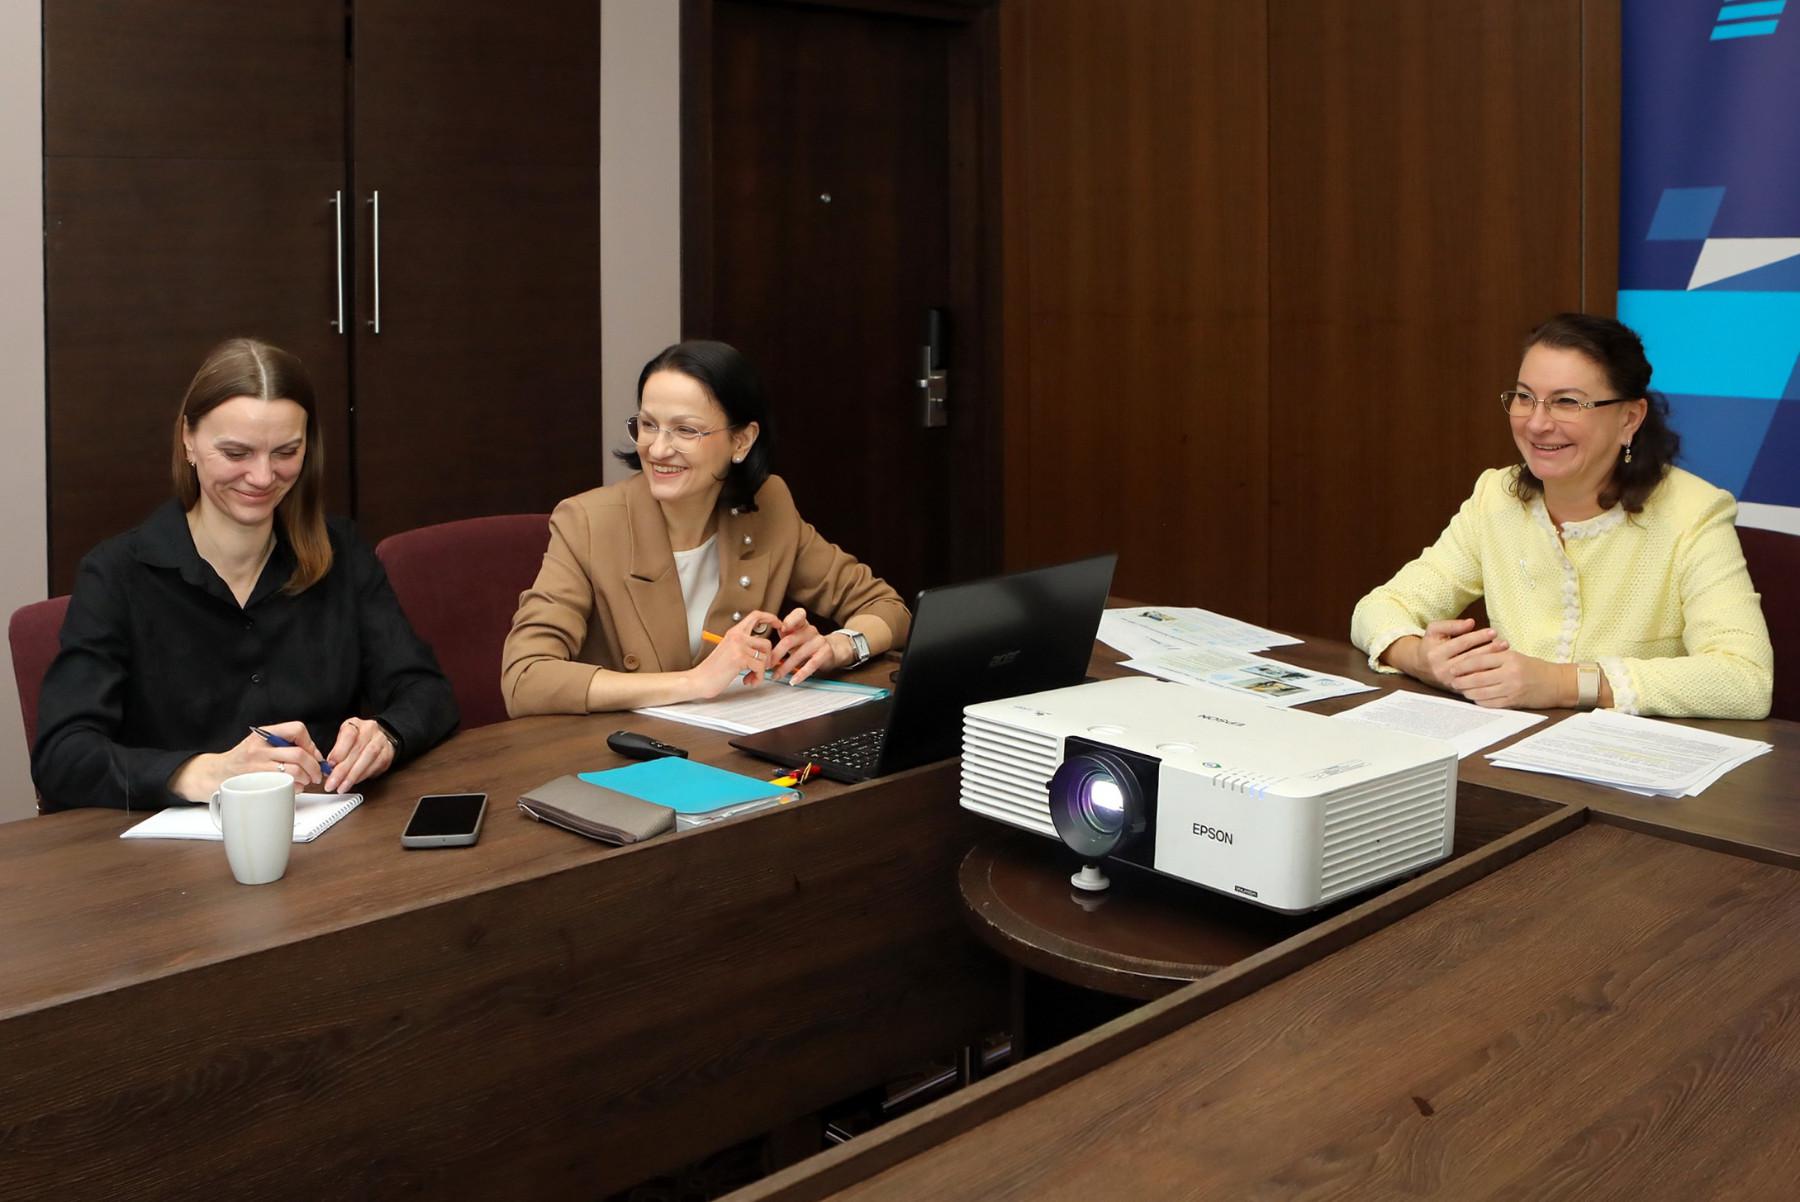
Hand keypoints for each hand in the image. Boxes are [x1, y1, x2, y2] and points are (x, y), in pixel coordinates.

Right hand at [169, 720, 324, 801]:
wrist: (215, 773)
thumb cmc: (243, 759)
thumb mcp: (261, 743)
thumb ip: (284, 744)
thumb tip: (315, 754)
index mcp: (264, 734)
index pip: (297, 729)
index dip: (310, 743)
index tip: (313, 754)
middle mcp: (260, 747)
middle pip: (299, 754)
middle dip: (314, 766)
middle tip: (316, 773)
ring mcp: (256, 765)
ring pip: (294, 771)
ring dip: (306, 778)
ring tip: (305, 781)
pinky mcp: (255, 782)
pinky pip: (284, 785)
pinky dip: (295, 788)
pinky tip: (292, 787)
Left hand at [323, 717, 397, 792]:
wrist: (380, 736)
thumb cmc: (357, 739)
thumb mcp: (343, 739)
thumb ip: (336, 751)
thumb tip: (327, 768)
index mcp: (356, 725)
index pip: (348, 735)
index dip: (339, 751)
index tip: (330, 764)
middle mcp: (370, 730)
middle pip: (357, 750)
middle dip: (343, 770)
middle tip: (332, 783)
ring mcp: (381, 742)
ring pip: (368, 759)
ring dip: (353, 776)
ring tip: (342, 787)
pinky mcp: (387, 754)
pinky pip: (375, 766)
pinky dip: (362, 776)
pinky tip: (353, 782)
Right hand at [688, 609, 780, 698]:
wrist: (699, 680)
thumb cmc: (713, 669)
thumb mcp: (729, 651)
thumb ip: (744, 646)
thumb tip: (764, 649)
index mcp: (734, 633)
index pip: (756, 616)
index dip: (770, 617)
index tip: (778, 624)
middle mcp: (737, 637)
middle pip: (767, 642)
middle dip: (768, 659)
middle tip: (762, 668)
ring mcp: (738, 646)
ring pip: (765, 657)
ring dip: (761, 672)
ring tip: (751, 677)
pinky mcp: (740, 659)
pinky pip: (760, 668)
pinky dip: (757, 678)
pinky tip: (749, 681)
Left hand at [767, 608, 845, 684]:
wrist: (831, 649)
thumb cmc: (806, 642)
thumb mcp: (795, 634)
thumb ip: (783, 634)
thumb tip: (761, 644)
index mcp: (802, 623)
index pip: (798, 615)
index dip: (790, 620)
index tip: (782, 628)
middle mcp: (810, 630)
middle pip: (790, 640)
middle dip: (776, 654)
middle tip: (766, 665)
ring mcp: (819, 641)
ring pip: (798, 655)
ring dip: (784, 668)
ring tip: (775, 676)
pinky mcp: (825, 653)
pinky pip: (811, 665)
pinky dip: (800, 674)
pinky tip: (793, 681)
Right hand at [1409, 618, 1499, 690]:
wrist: (1420, 666)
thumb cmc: (1430, 644)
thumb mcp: (1434, 630)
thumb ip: (1451, 625)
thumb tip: (1471, 623)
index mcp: (1436, 654)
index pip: (1461, 643)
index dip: (1478, 637)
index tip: (1493, 632)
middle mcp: (1442, 669)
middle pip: (1470, 658)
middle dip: (1489, 649)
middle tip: (1504, 643)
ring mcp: (1450, 681)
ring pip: (1474, 670)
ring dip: (1491, 661)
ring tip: (1505, 652)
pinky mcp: (1456, 688)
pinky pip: (1474, 681)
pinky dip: (1487, 672)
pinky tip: (1498, 665)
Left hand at [1443, 640, 1570, 709]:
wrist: (1558, 683)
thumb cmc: (1534, 668)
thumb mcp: (1515, 656)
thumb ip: (1495, 656)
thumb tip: (1469, 658)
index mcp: (1508, 658)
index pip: (1479, 660)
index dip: (1462, 665)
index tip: (1452, 668)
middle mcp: (1509, 673)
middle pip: (1477, 678)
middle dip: (1461, 681)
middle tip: (1452, 682)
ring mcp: (1512, 689)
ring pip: (1482, 692)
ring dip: (1468, 692)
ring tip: (1461, 690)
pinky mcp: (1514, 701)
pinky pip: (1491, 703)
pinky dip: (1480, 701)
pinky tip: (1475, 698)